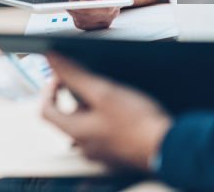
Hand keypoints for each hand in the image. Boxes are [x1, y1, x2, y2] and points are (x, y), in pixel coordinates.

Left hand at [42, 54, 171, 169]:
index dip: (50, 88)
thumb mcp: (103, 91)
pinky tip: (126, 109)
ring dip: (95, 106)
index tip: (62, 75)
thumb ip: (75, 74)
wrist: (167, 146)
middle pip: (68, 116)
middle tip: (93, 80)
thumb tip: (52, 59)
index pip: (46, 110)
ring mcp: (102, 152)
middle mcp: (85, 145)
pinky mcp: (118, 153)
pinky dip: (109, 119)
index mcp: (76, 131)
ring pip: (88, 124)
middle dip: (77, 95)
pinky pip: (105, 133)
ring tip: (113, 92)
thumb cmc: (137, 122)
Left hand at [67, 0, 124, 30]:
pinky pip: (81, 24)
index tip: (79, 2)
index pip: (108, 7)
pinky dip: (74, 15)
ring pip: (86, 22)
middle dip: (78, 7)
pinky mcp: (96, 24)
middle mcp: (114, 7)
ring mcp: (107, 17)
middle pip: (95, 16)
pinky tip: (77, 4)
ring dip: (75, 10)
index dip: (92, 8)